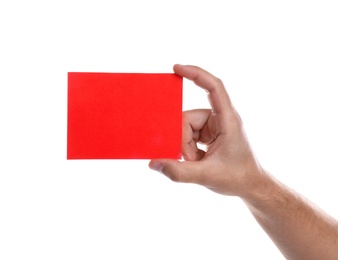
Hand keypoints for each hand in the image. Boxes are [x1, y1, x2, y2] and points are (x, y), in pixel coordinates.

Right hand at [149, 65, 263, 196]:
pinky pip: (188, 134)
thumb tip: (153, 163)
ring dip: (186, 148)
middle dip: (183, 140)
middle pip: (189, 117)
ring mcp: (214, 126)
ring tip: (197, 162)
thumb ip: (178, 171)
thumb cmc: (237, 178)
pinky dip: (187, 149)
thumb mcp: (206, 176)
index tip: (176, 68)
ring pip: (186, 128)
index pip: (214, 87)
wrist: (250, 185)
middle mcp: (221, 118)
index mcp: (228, 120)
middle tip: (191, 159)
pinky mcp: (209, 133)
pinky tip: (197, 160)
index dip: (196, 74)